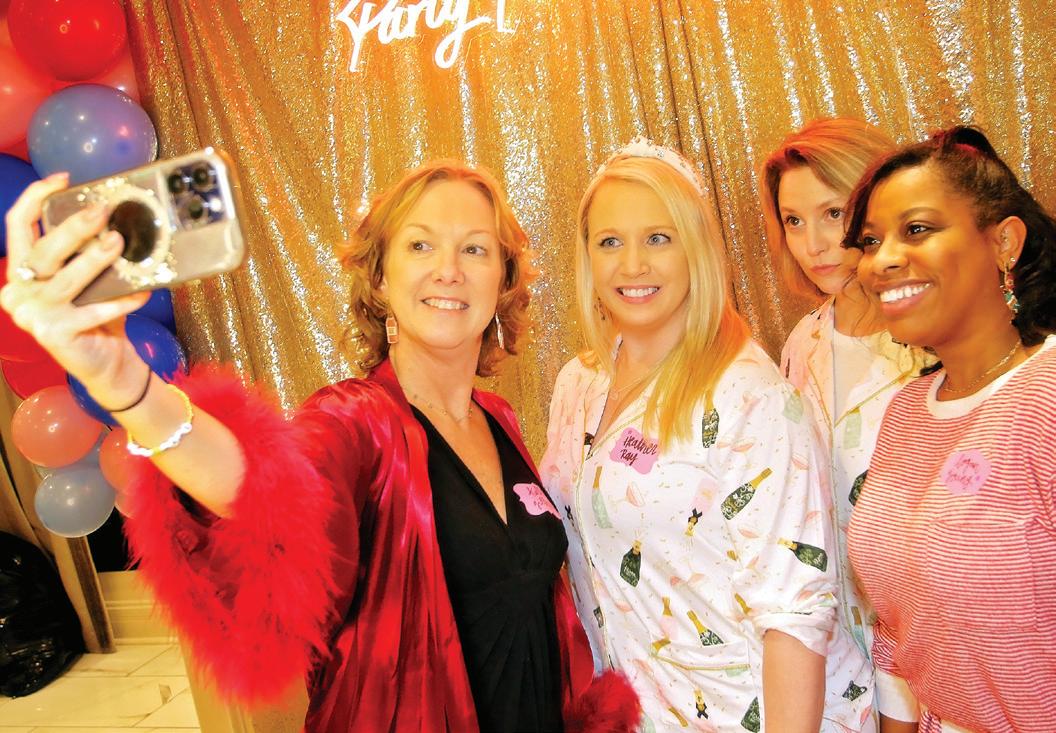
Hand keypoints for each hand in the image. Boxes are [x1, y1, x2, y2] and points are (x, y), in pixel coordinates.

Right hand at [1, 173, 151, 405]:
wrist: (106, 363)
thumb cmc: (97, 315)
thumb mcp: (87, 279)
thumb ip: (85, 253)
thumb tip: (109, 218)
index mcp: (20, 271)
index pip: (17, 225)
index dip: (36, 197)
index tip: (63, 180)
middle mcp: (17, 291)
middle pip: (43, 250)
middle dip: (74, 227)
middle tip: (102, 211)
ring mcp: (32, 315)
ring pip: (66, 279)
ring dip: (95, 260)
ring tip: (119, 243)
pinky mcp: (54, 334)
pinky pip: (91, 311)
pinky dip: (119, 301)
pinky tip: (141, 293)